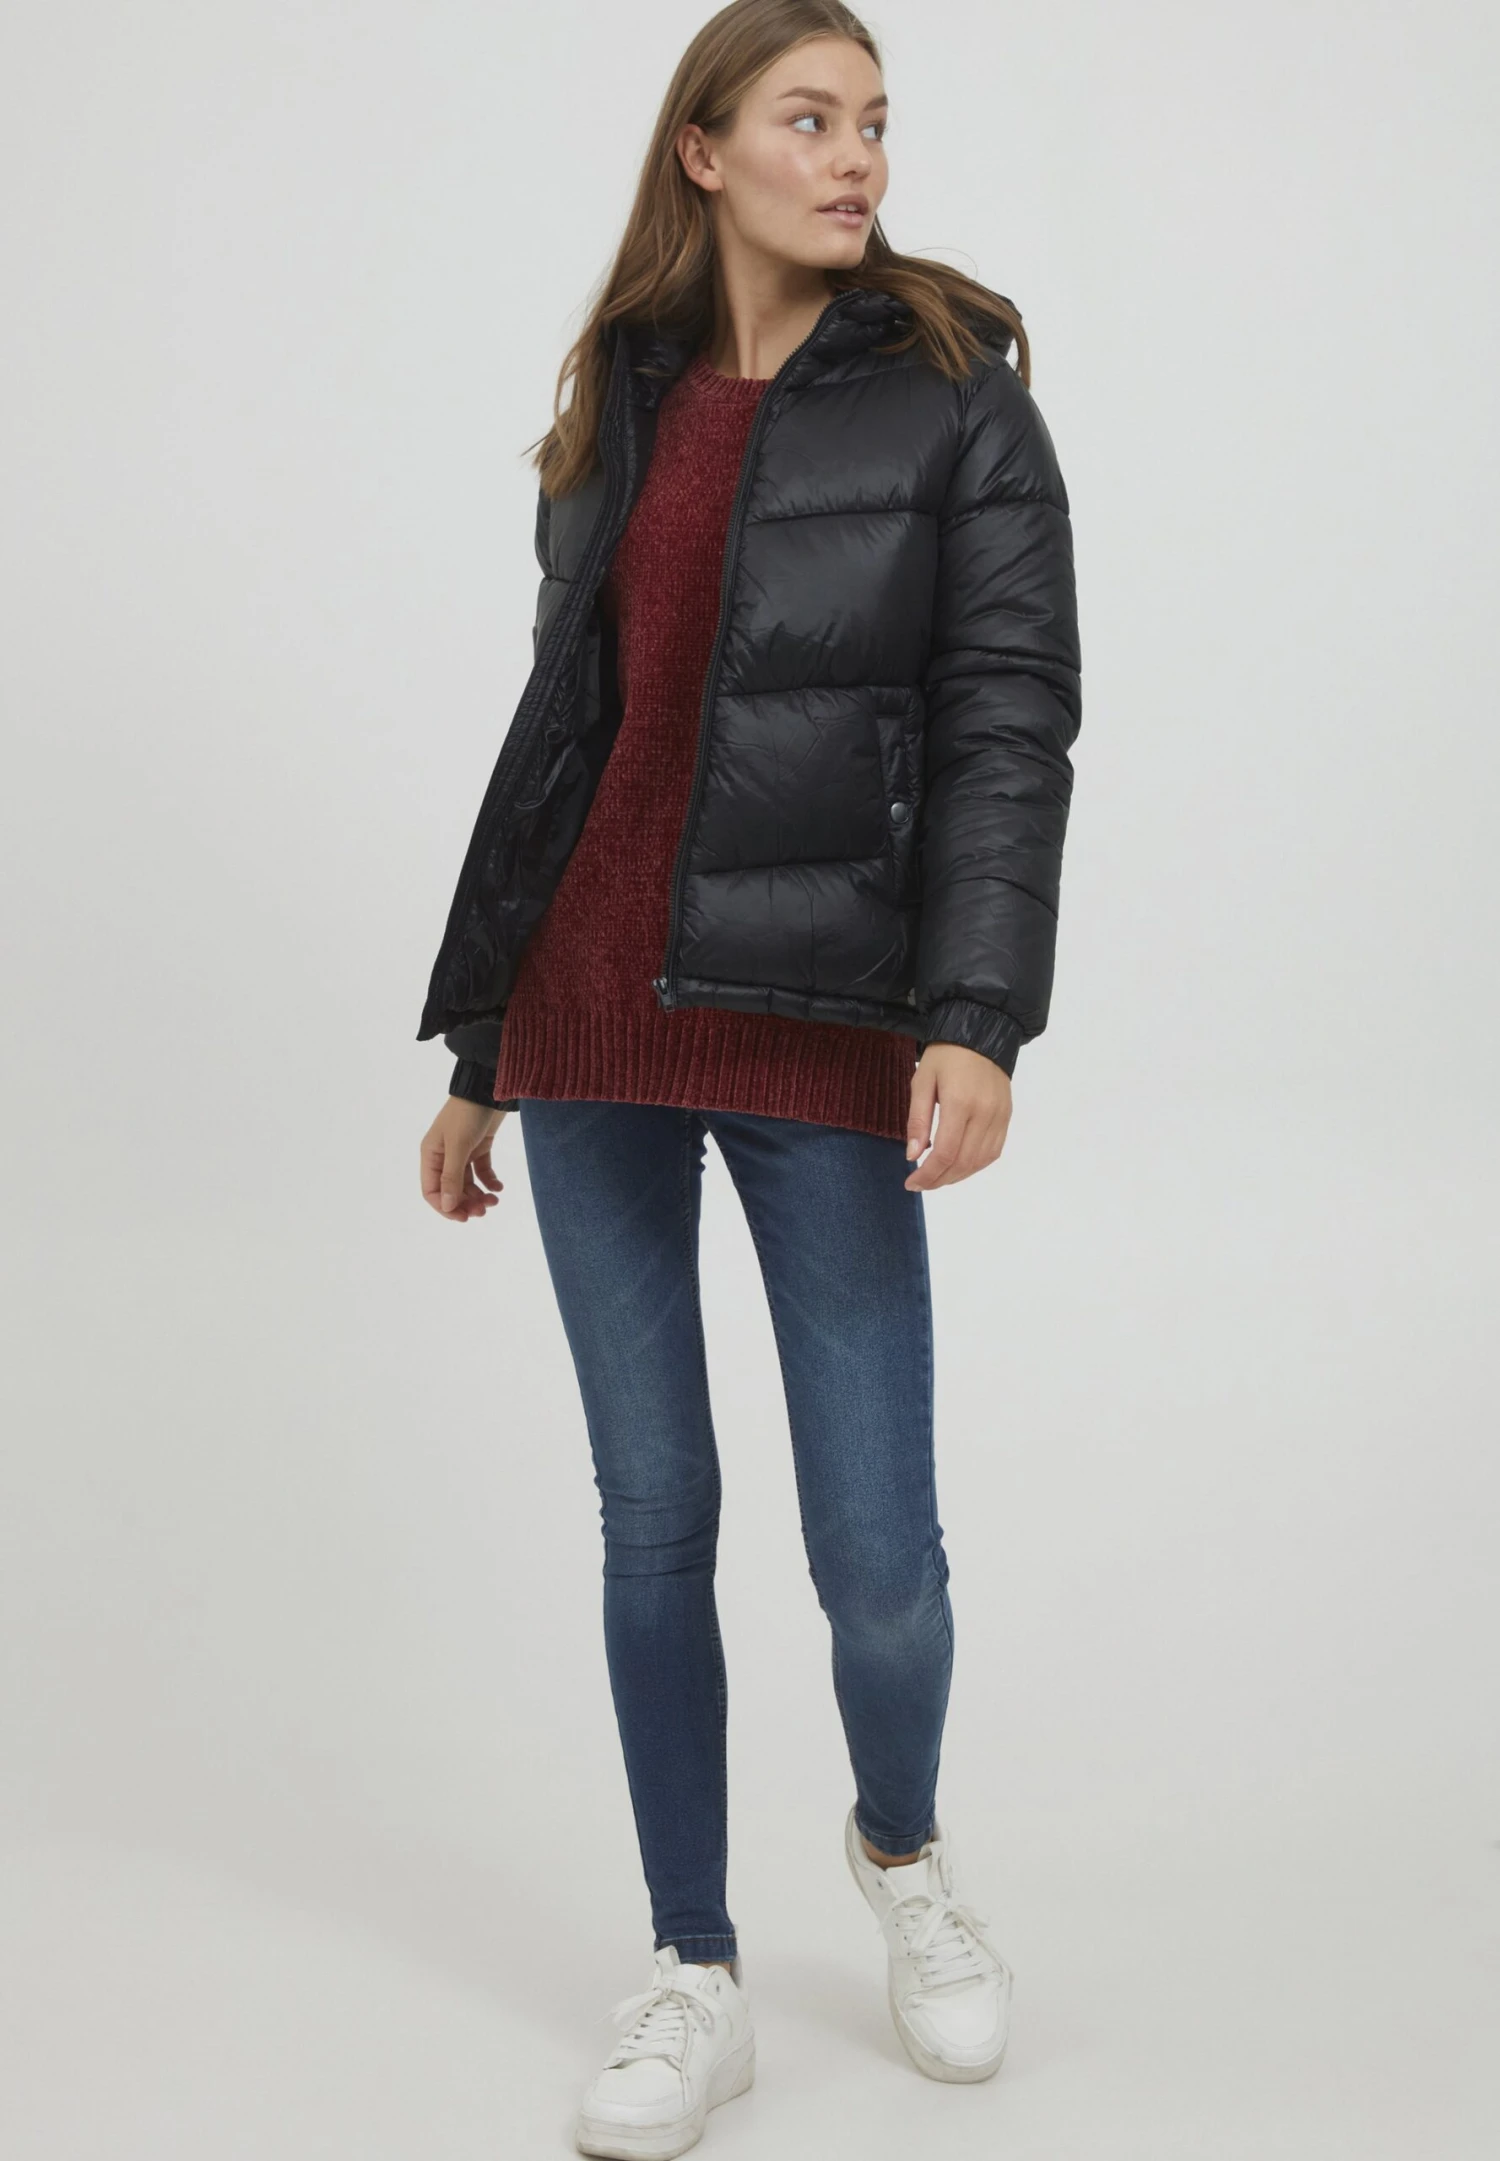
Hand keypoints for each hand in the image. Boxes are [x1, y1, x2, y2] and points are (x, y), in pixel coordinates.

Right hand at [420, 1097, 507, 1221]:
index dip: (445, 1207)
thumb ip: (452, 1177)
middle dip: (466, 1203)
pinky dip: (490, 1181)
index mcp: (431, 1155)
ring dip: (479, 1195)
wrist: (489, 1088)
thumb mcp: (458, 1146)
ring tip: (494, 1200)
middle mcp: (443, 1156)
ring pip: (467, 1184)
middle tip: (484, 1210)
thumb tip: (446, 1206)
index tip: (464, 1217)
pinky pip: (482, 1171)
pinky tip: (499, 1188)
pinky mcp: (479, 1148)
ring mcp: (461, 1153)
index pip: (431, 1191)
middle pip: (451, 1190)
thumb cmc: (467, 1114)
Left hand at [904, 1044, 1011, 1189]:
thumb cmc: (946, 1055)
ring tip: (937, 1177)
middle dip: (940, 1180)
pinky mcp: (1007, 1117)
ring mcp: (1000, 1116)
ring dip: (957, 1176)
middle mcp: (985, 1113)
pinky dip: (975, 1165)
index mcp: (961, 1103)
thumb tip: (913, 1156)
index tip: (911, 1183)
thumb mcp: (922, 1081)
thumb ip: (918, 1120)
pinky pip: (993, 1151)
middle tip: (921, 1184)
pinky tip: (958, 1166)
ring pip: (980, 1161)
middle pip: (964, 1162)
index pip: (946, 1152)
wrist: (981, 1033)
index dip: (928, 1174)